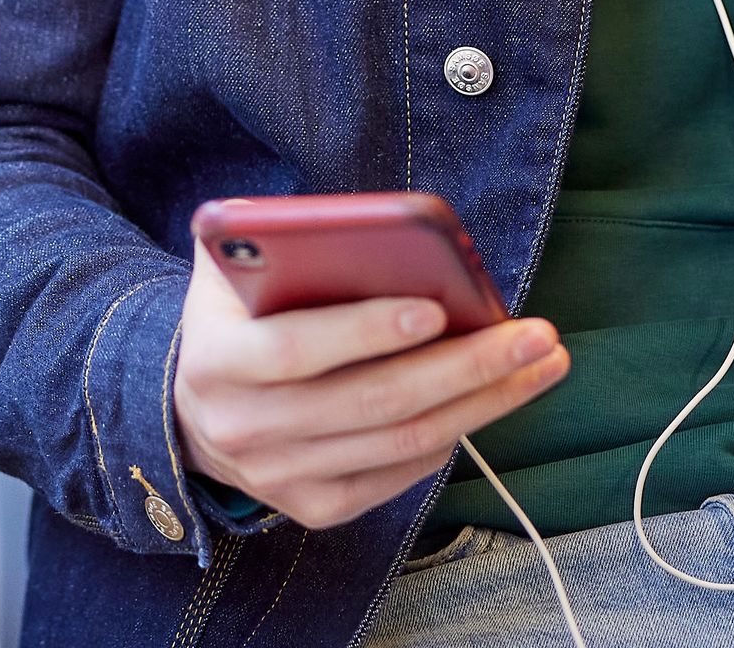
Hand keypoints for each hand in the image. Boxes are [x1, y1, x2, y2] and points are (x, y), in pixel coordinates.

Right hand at [168, 254, 567, 530]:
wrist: (193, 406)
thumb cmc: (234, 316)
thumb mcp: (231, 266)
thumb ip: (274, 239)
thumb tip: (367, 226)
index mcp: (216, 359)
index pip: (296, 347)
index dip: (366, 330)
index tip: (437, 308)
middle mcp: (243, 427)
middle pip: (372, 401)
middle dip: (466, 366)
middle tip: (537, 336)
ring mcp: (278, 476)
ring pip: (400, 442)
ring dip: (482, 403)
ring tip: (540, 365)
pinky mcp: (314, 507)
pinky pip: (399, 473)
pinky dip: (450, 436)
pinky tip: (489, 400)